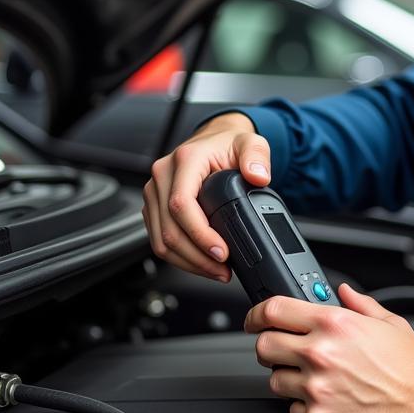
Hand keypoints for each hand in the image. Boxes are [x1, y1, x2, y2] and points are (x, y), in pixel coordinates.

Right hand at [143, 111, 270, 280]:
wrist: (215, 141)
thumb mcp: (251, 143)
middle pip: (169, 229)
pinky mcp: (154, 207)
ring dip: (188, 262)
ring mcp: (155, 193)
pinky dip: (181, 257)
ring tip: (216, 271)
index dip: (200, 234)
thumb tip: (259, 175)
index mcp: (185, 160)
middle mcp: (163, 176)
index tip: (222, 251)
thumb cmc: (228, 144)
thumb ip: (257, 156)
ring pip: (161, 240)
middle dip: (197, 257)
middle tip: (223, 270)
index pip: (181, 204)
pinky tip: (202, 263)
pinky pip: (159, 240)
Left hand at [246, 283, 413, 412]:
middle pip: (264, 345)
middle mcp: (320, 353)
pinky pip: (292, 410)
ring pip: (274, 380)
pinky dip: (303, 407)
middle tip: (285, 352)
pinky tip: (326, 401)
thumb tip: (343, 292)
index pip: (273, 310)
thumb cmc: (412, 370)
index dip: (256, 314)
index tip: (255, 320)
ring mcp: (316, 388)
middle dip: (271, 347)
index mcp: (335, 324)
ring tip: (317, 380)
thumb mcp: (389, 323)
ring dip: (289, 379)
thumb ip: (360, 304)